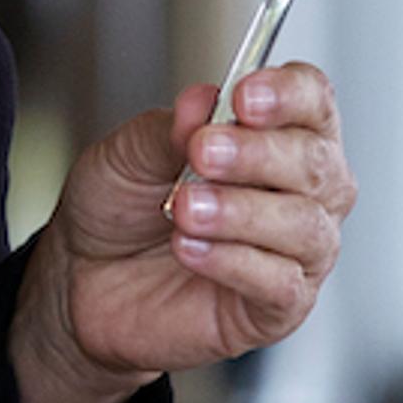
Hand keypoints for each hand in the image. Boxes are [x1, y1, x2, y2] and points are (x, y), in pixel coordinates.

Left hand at [13, 64, 356, 402]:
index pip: (313, 101)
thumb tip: (203, 101)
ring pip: (304, 225)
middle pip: (316, 162)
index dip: (289, 94)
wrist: (86, 278)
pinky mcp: (279, 308)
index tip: (244, 95)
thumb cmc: (122, 208)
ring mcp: (297, 252)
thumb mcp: (130, 152)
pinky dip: (232, 260)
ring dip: (241, 211)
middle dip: (258, 153)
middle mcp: (301, 192)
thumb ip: (171, 127)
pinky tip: (189, 247)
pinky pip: (280, 284)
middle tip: (202, 151)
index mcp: (276, 136)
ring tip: (185, 207)